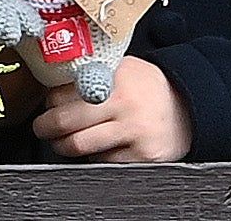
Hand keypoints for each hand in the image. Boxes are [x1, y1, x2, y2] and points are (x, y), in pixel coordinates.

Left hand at [34, 57, 192, 161]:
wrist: (189, 108)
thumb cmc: (147, 88)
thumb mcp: (122, 68)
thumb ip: (93, 73)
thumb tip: (52, 83)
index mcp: (115, 76)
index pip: (65, 90)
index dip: (50, 100)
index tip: (46, 104)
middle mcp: (124, 102)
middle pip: (66, 121)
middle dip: (45, 127)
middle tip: (41, 128)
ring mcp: (133, 131)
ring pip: (80, 146)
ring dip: (63, 146)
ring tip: (61, 142)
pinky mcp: (141, 156)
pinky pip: (103, 162)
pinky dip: (94, 157)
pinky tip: (99, 147)